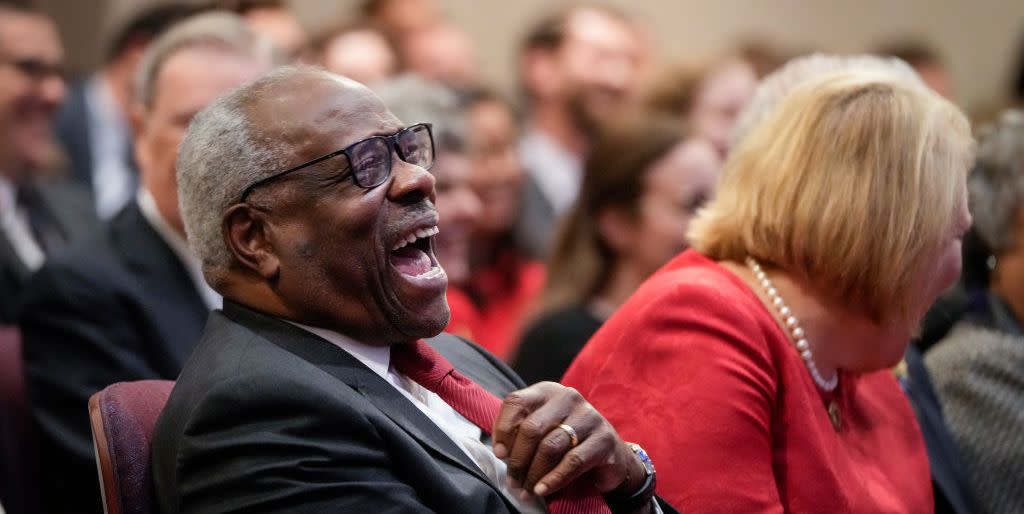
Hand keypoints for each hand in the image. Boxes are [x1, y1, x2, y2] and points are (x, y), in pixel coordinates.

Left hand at [490, 382, 647, 499]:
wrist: (609, 456)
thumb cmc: (566, 443)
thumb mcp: (542, 431)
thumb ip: (521, 432)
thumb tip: (501, 451)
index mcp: (547, 391)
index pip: (517, 402)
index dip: (503, 429)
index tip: (499, 454)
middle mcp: (568, 398)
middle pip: (532, 428)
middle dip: (518, 459)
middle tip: (513, 481)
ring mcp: (588, 416)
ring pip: (550, 447)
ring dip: (534, 473)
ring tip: (527, 490)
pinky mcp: (604, 439)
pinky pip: (572, 462)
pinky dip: (554, 479)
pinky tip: (543, 490)